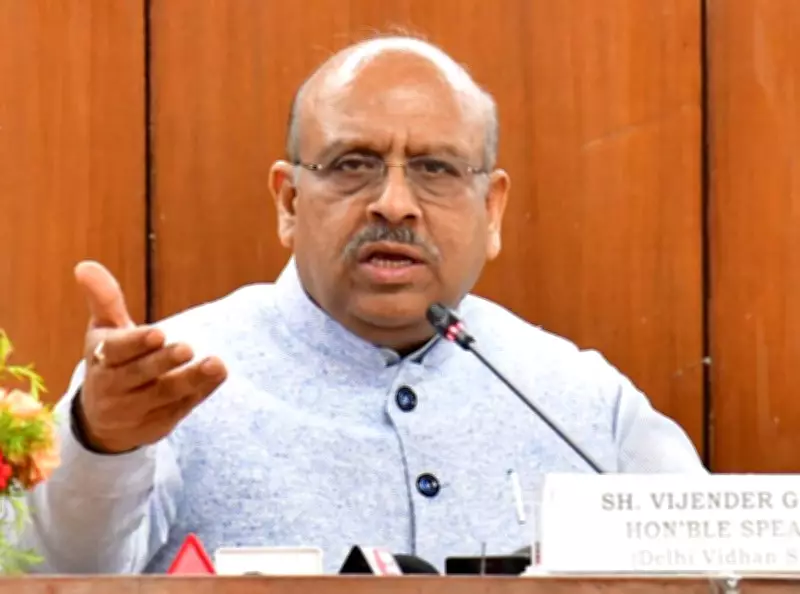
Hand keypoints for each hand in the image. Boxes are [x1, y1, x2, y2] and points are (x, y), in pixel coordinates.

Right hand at [74, 261, 226, 453]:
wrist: (104, 420)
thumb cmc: (111, 361)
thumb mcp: (105, 330)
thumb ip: (104, 299)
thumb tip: (85, 265)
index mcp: (100, 359)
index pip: (115, 351)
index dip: (136, 343)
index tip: (159, 332)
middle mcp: (112, 388)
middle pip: (139, 375)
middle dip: (164, 362)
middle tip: (188, 347)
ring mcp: (134, 411)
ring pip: (163, 395)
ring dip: (191, 380)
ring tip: (216, 364)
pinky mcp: (156, 426)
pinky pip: (179, 410)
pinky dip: (199, 393)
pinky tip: (217, 377)